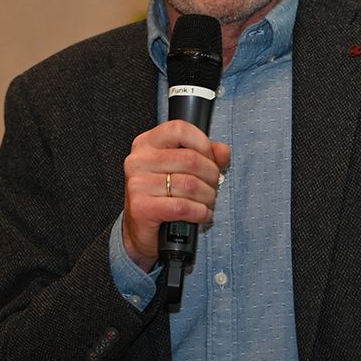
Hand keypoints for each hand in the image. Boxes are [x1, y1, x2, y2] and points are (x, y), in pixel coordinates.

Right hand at [121, 121, 231, 268]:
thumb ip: (204, 155)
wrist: (141, 231)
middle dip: (211, 176)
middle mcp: (139, 161)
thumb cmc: (161, 197)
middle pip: (191, 159)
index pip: (180, 129)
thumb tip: (222, 150)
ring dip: (207, 197)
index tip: (210, 159)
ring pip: (190, 184)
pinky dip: (200, 212)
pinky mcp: (141, 207)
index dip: (203, 144)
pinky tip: (201, 214)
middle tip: (212, 187)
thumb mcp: (181, 170)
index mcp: (147, 144)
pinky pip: (183, 207)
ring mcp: (138, 184)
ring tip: (207, 202)